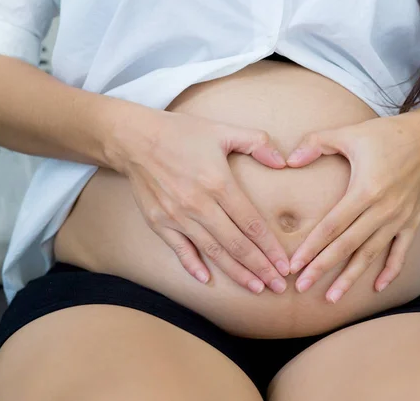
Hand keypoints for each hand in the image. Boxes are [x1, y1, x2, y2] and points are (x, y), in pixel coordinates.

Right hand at [110, 109, 289, 294]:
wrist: (134, 139)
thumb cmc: (182, 133)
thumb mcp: (223, 131)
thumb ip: (257, 143)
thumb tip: (284, 162)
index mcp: (218, 183)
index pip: (251, 224)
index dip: (270, 247)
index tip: (284, 264)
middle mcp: (199, 205)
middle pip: (236, 244)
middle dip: (260, 268)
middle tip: (278, 286)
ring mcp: (178, 217)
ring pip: (213, 252)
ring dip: (236, 273)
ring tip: (256, 288)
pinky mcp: (159, 223)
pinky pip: (180, 250)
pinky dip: (193, 266)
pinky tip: (207, 280)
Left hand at [286, 113, 419, 302]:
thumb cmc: (384, 135)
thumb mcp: (348, 133)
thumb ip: (316, 143)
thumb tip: (289, 160)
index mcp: (366, 189)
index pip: (333, 225)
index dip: (312, 247)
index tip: (294, 265)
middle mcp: (383, 209)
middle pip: (348, 245)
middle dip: (323, 267)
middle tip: (301, 286)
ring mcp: (399, 218)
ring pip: (371, 254)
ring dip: (351, 277)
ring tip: (331, 298)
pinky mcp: (411, 222)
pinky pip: (401, 252)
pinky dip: (390, 271)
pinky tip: (377, 287)